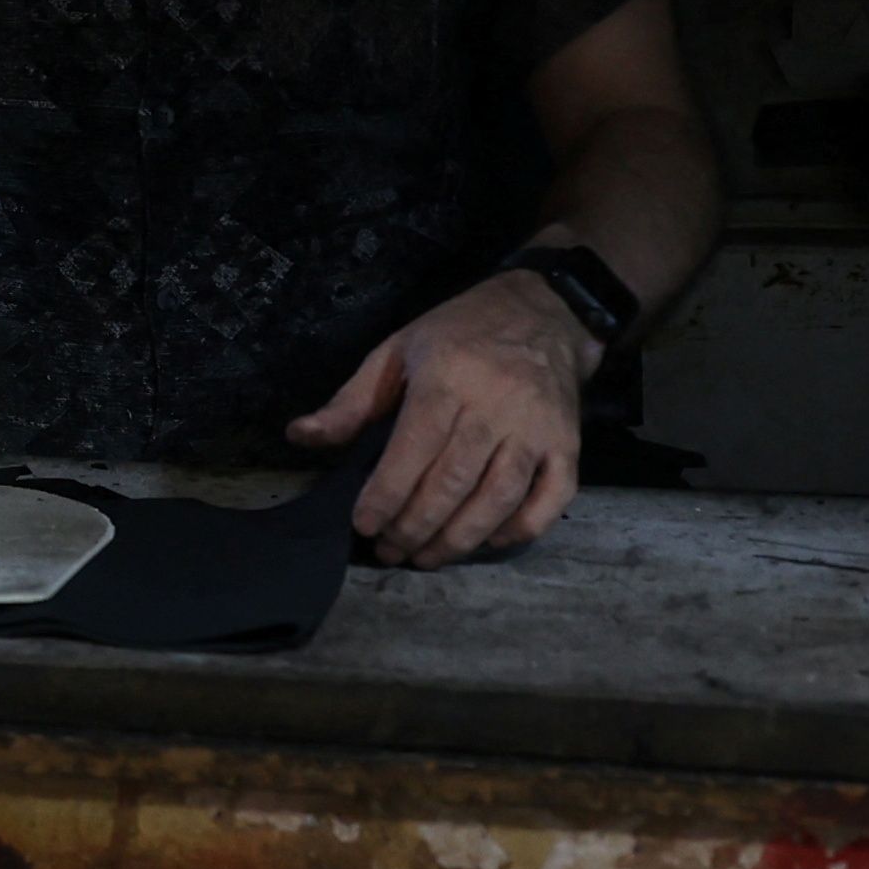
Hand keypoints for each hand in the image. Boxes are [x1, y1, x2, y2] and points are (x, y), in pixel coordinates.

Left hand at [291, 272, 599, 566]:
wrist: (544, 311)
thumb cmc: (461, 333)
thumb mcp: (398, 350)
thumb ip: (351, 401)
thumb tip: (299, 436)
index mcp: (449, 377)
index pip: (413, 451)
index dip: (385, 496)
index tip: (364, 525)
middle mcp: (497, 405)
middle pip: (453, 483)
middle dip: (414, 526)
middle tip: (390, 550)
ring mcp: (538, 428)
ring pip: (498, 498)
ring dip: (458, 539)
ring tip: (425, 557)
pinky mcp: (569, 445)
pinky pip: (550, 500)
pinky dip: (519, 529)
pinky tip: (485, 541)